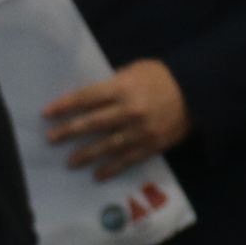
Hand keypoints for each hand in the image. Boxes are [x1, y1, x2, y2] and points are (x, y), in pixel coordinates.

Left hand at [44, 59, 188, 180]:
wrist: (198, 92)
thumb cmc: (163, 77)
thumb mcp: (136, 69)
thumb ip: (113, 81)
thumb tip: (89, 95)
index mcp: (123, 88)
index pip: (86, 98)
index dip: (65, 105)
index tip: (47, 113)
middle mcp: (128, 111)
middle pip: (92, 123)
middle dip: (69, 132)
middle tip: (51, 139)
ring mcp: (139, 131)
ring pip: (107, 146)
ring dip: (85, 155)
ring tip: (69, 163)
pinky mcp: (151, 146)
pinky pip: (127, 160)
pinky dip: (111, 169)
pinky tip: (96, 175)